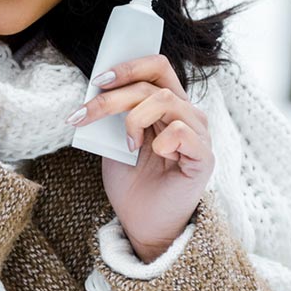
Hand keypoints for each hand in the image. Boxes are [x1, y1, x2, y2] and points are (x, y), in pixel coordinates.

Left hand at [72, 55, 213, 261]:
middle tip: (87, 113)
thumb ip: (115, 112)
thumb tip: (98, 85)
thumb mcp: (114, 138)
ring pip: (165, 100)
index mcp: (167, 104)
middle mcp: (186, 113)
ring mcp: (198, 134)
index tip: (98, 80)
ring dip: (134, 118)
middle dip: (115, 95)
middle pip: (154, 82)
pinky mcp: (204, 157)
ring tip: (127, 144)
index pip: (157, 66)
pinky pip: (183, 132)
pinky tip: (154, 154)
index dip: (128, 66)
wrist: (142, 224)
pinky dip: (161, 140)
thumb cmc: (131, 180)